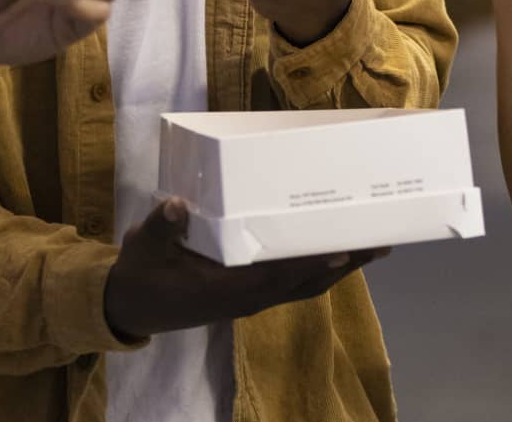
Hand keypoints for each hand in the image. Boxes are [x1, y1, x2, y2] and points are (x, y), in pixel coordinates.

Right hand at [102, 197, 384, 339]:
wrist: (131, 307)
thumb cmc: (141, 276)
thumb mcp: (143, 250)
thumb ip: (159, 228)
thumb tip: (176, 204)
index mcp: (224, 290)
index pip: (275, 278)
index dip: (308, 266)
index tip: (341, 251)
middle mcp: (246, 298)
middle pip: (305, 283)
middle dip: (343, 263)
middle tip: (380, 241)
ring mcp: (250, 298)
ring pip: (305, 285)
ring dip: (339, 267)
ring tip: (372, 246)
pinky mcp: (249, 293)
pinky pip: (293, 284)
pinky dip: (318, 269)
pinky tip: (335, 254)